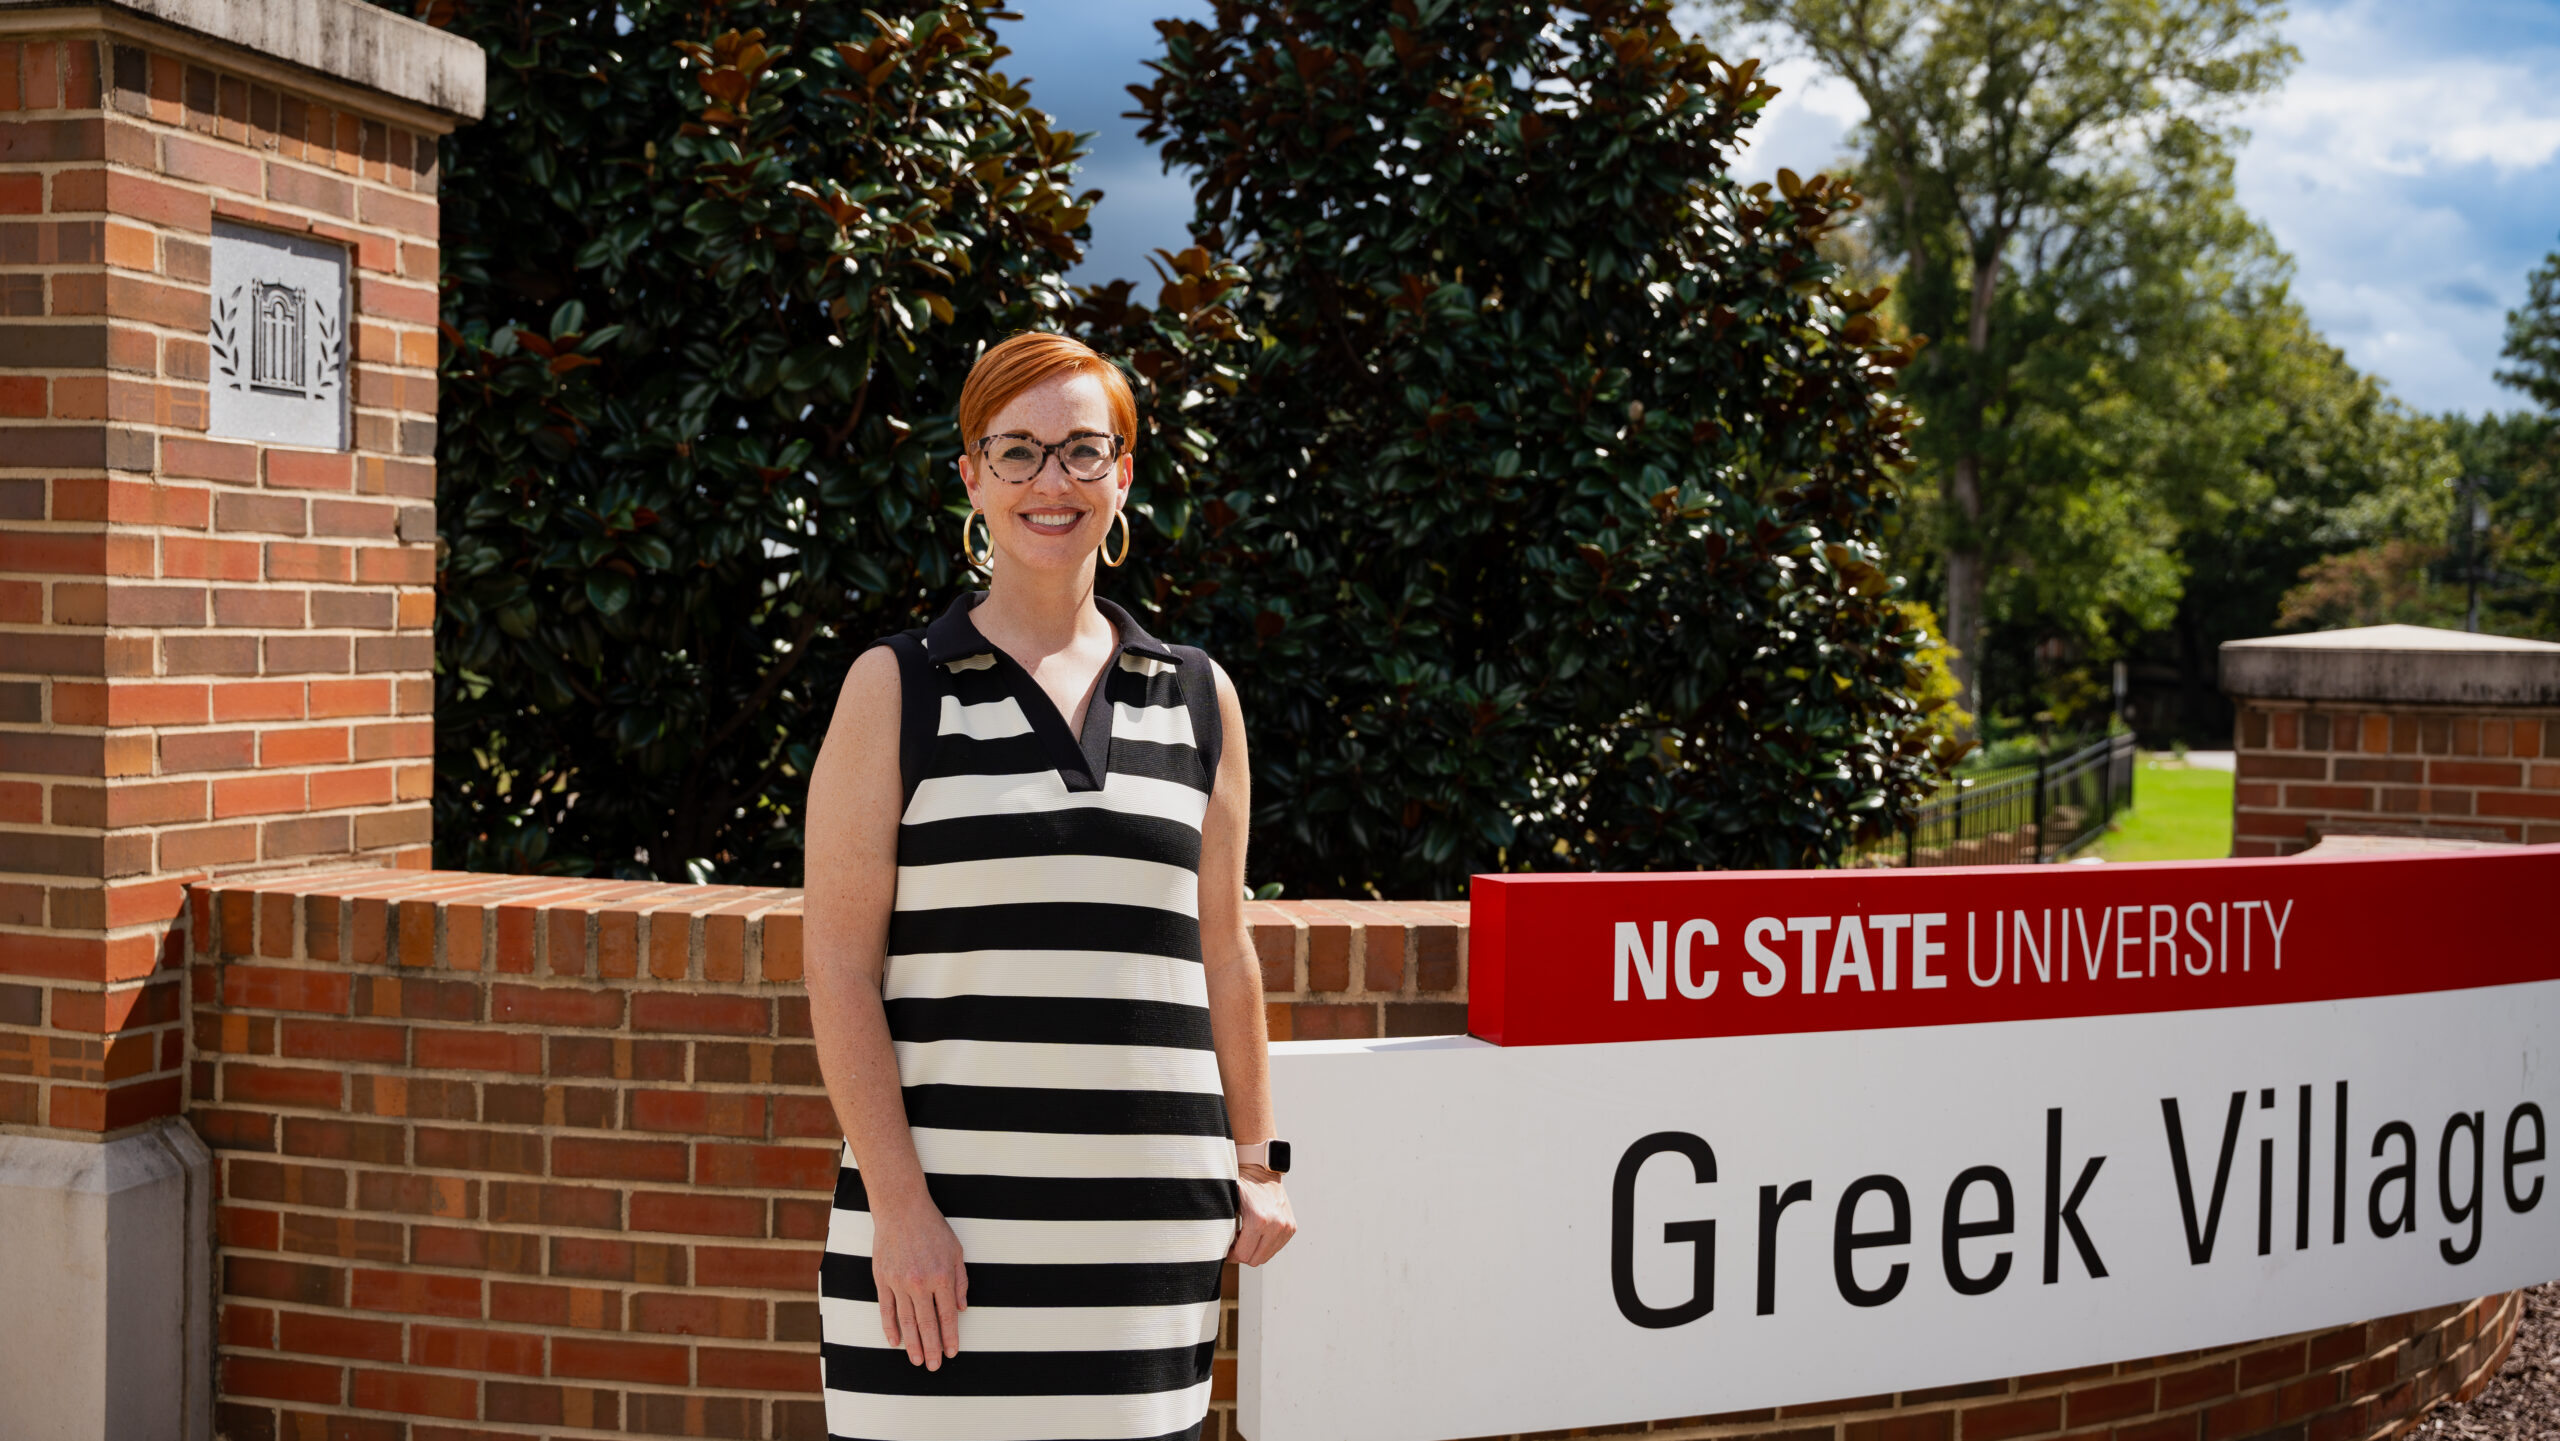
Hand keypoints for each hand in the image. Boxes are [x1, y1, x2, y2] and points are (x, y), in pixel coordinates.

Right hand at [871, 1199, 967, 1368]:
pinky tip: (895, 1342)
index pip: (947, 1316)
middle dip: (932, 1348)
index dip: (950, 1337)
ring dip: (912, 1344)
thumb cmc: (932, 1228)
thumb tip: (961, 1309)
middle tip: (933, 1366)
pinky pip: (886, 1310)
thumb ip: (960, 1281)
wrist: (901, 1209)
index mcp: (942, 1276)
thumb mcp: (956, 1251)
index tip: (951, 1353)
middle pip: (927, 1324)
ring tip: (917, 1361)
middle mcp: (920, 1283)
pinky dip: (890, 1328)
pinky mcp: (882, 1279)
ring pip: (906, 1322)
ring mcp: (899, 1282)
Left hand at [1230, 1163, 1295, 1265]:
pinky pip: (1276, 1247)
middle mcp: (1276, 1225)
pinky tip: (1258, 1232)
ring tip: (1247, 1235)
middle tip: (1236, 1242)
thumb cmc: (1243, 1186)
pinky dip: (1266, 1244)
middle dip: (1243, 1254)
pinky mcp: (1291, 1227)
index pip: (1243, 1255)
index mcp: (1258, 1220)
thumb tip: (1213, 1248)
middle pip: (1256, 1260)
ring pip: (1267, 1256)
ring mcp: (1286, 1227)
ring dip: (1255, 1250)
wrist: (1262, 1171)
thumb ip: (1223, 1228)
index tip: (1227, 1249)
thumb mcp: (1228, 1205)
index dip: (1232, 1255)